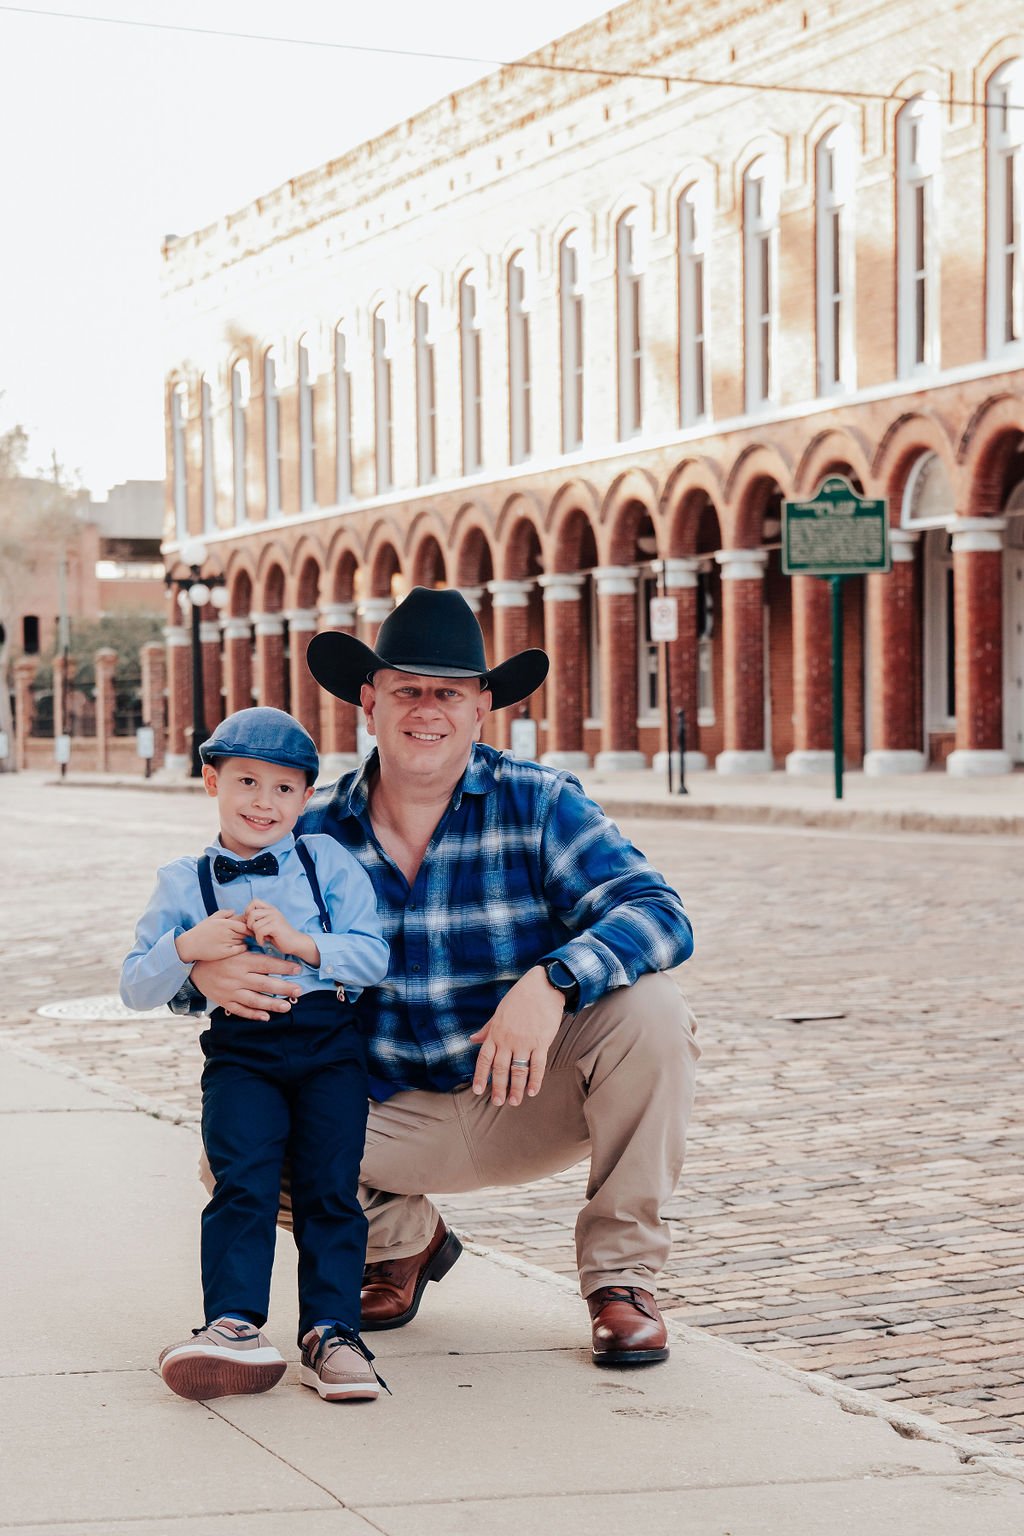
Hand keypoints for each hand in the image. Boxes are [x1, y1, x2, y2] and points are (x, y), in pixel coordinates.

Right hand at [175, 910, 249, 963]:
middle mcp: (227, 932)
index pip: (244, 926)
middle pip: (245, 934)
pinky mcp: (225, 952)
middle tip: (246, 936)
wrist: (189, 945)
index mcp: (225, 923)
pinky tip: (238, 948)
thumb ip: (223, 913)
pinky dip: (242, 948)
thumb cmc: (200, 931)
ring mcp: (226, 942)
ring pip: (242, 941)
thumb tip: (234, 911)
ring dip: (243, 941)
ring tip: (238, 941)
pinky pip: (240, 949)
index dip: (249, 928)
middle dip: (247, 935)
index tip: (249, 930)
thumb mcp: (211, 918)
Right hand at [191, 953, 302, 1021]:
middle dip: (284, 988)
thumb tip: (270, 938)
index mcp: (241, 961)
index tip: (298, 969)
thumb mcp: (232, 945)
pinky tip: (266, 1017)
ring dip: (272, 1004)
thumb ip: (249, 943)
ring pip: (255, 1000)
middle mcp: (237, 977)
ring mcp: (230, 991)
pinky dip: (253, 1015)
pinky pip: (240, 1010)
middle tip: (299, 991)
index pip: (266, 964)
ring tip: (287, 1006)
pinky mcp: (224, 1001)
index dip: (283, 967)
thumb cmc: (217, 954)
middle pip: (265, 984)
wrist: (192, 967)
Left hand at [243, 899, 319, 964]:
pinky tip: (264, 942)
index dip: (248, 911)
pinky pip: (259, 931)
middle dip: (250, 925)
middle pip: (251, 913)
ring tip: (262, 938)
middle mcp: (273, 911)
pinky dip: (259, 939)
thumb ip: (259, 919)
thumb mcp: (269, 924)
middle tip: (255, 932)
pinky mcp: (275, 926)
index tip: (251, 922)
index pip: (254, 901)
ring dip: (255, 934)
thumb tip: (243, 919)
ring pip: (254, 925)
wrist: (295, 943)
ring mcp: (274, 918)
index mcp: (271, 909)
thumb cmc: (280, 936)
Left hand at [470, 966, 564, 1106]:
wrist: (542, 986)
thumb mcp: (499, 1012)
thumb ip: (487, 1029)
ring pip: (518, 1070)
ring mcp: (524, 1042)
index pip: (484, 1059)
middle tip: (497, 1102)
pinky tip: (533, 1091)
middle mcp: (508, 1040)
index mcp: (496, 1033)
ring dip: (516, 1088)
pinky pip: (537, 1065)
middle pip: (500, 1069)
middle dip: (498, 1088)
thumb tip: (472, 1039)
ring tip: (514, 1102)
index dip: (481, 1076)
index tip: (478, 1091)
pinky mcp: (541, 1042)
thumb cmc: (519, 998)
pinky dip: (535, 1079)